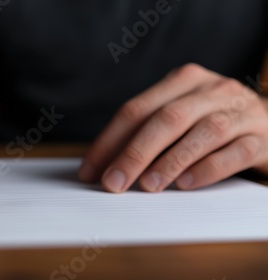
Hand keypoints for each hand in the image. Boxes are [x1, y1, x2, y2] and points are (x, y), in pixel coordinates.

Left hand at [79, 63, 267, 191]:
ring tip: (146, 186)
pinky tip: (186, 184)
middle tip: (113, 183)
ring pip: (201, 134)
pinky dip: (208, 169)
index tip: (90, 170)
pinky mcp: (263, 136)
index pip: (136, 109)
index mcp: (183, 80)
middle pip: (166, 119)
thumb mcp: (181, 114)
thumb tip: (106, 165)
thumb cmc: (212, 120)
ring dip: (169, 162)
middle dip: (134, 153)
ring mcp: (240, 111)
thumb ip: (148, 131)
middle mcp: (212, 90)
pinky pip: (236, 153)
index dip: (109, 141)